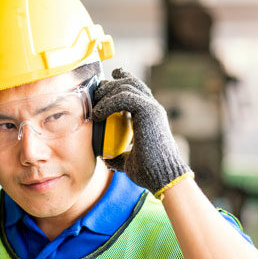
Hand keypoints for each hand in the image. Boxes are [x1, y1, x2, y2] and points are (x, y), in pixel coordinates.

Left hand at [92, 68, 190, 195]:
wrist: (163, 177)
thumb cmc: (149, 172)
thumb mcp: (128, 161)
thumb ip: (119, 156)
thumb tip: (106, 158)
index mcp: (149, 117)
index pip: (135, 90)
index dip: (122, 81)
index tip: (106, 82)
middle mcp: (152, 109)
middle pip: (130, 83)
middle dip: (110, 85)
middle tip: (95, 94)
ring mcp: (152, 108)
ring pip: (127, 86)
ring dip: (107, 92)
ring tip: (95, 108)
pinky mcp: (149, 111)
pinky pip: (125, 96)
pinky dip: (109, 102)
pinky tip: (99, 114)